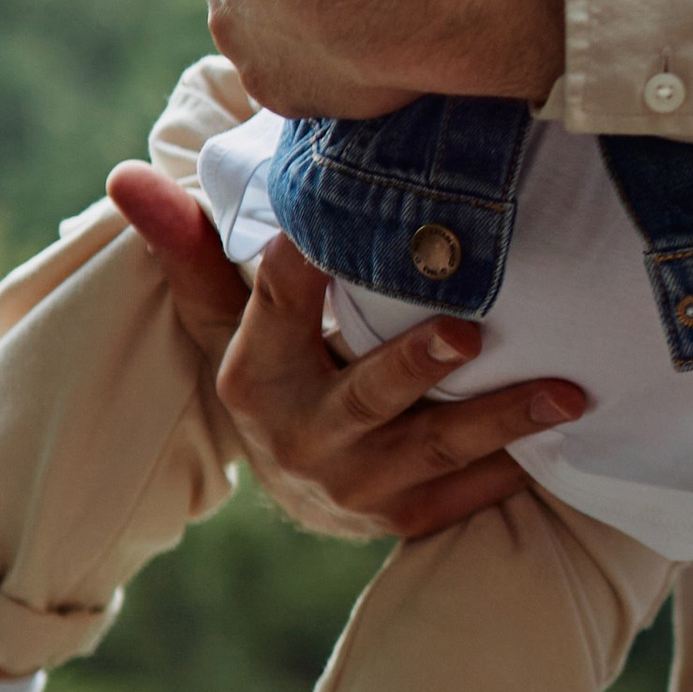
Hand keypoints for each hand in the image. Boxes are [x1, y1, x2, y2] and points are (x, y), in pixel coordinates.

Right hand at [109, 164, 587, 540]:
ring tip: (564, 390)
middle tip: (467, 330)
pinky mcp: (409, 517)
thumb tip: (127, 174)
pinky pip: (469, 495)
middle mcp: (304, 435)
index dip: (301, 266)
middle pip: (366, 394)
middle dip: (416, 365)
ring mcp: (360, 483)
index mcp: (255, 376)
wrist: (302, 486)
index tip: (326, 225)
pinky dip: (516, 466)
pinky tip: (565, 434)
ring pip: (437, 449)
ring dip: (501, 418)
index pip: (277, 306)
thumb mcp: (223, 317)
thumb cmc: (274, 372)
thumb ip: (189, 247)